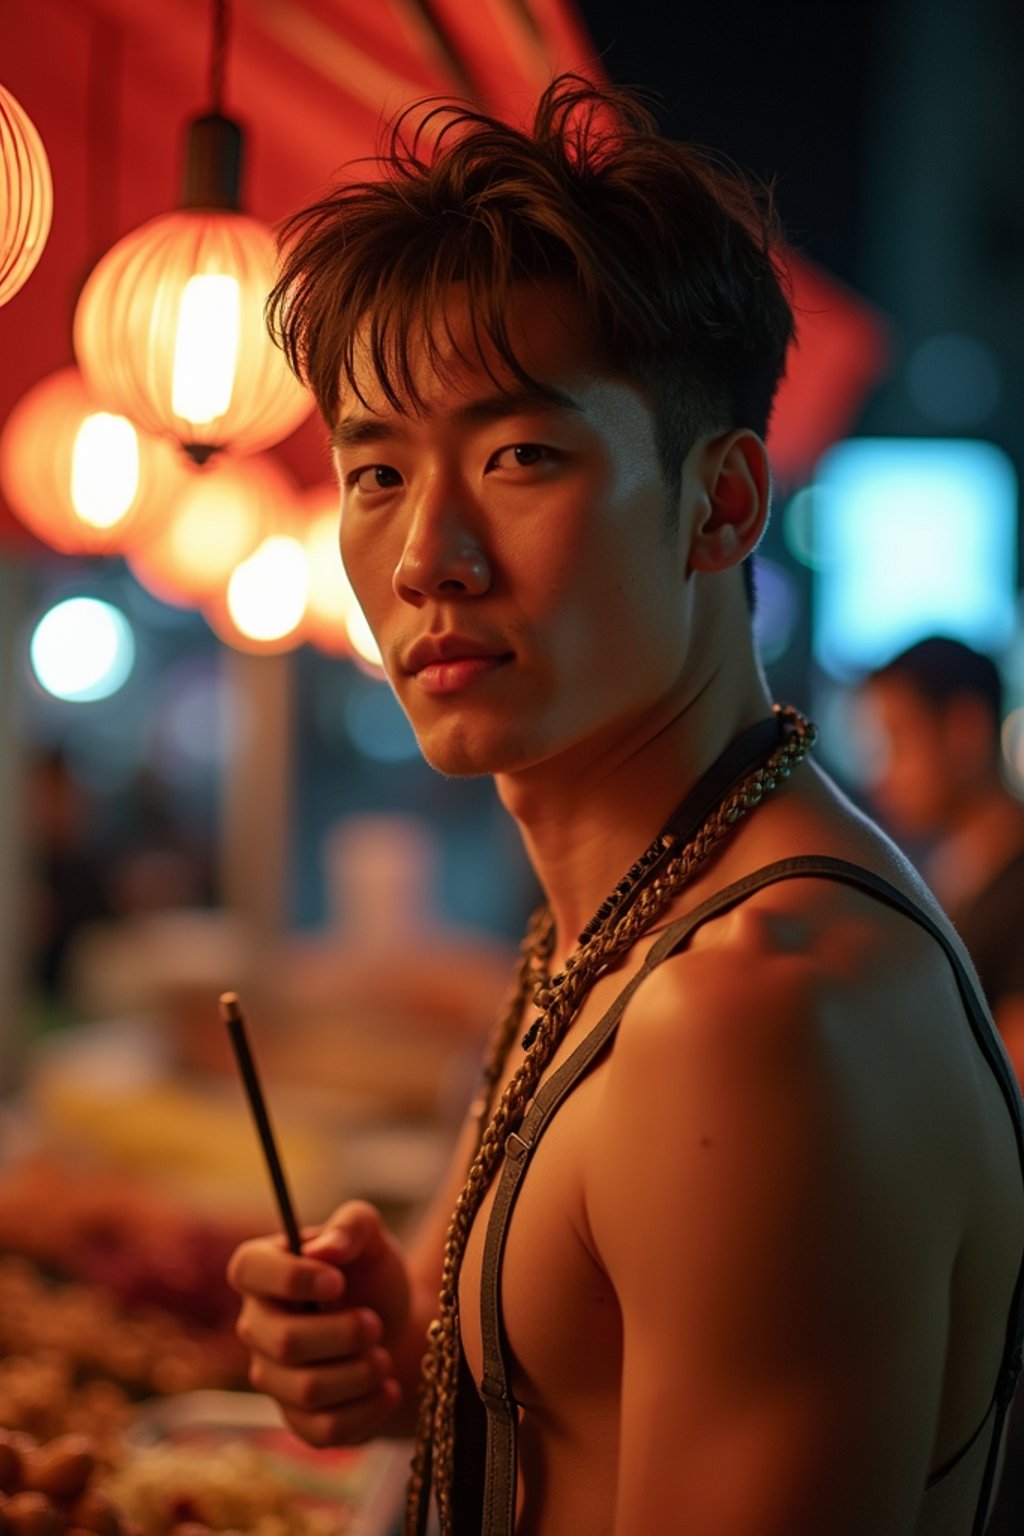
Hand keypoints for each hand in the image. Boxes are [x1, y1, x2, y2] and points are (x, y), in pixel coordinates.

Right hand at [227, 1200, 411, 1446]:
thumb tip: (326, 1250)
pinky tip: (387, 1389)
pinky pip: (323, 1430)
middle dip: (343, 1334)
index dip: (292, 1277)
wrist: (397, 1330)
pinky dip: (367, 1410)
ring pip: (306, 1390)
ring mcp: (271, 1377)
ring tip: (382, 1356)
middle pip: (284, 1341)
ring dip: (360, 1373)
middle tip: (374, 1323)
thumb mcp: (371, 1238)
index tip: (338, 1282)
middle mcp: (255, 1325)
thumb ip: (352, 1225)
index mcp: (263, 1270)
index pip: (247, 1269)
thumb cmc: (371, 1276)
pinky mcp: (297, 1419)